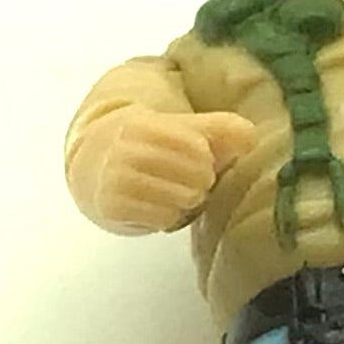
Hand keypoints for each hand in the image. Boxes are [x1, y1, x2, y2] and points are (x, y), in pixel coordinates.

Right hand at [70, 107, 256, 233]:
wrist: (95, 167)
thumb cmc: (149, 148)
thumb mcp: (181, 131)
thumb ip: (219, 129)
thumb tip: (249, 136)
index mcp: (144, 125)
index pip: (198, 148)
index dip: (205, 157)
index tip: (195, 156)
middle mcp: (126, 150)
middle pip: (196, 176)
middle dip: (200, 180)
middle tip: (186, 179)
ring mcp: (116, 179)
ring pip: (182, 199)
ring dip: (186, 200)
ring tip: (173, 192)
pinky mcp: (112, 206)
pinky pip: (164, 218)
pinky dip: (169, 216)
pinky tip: (158, 207)